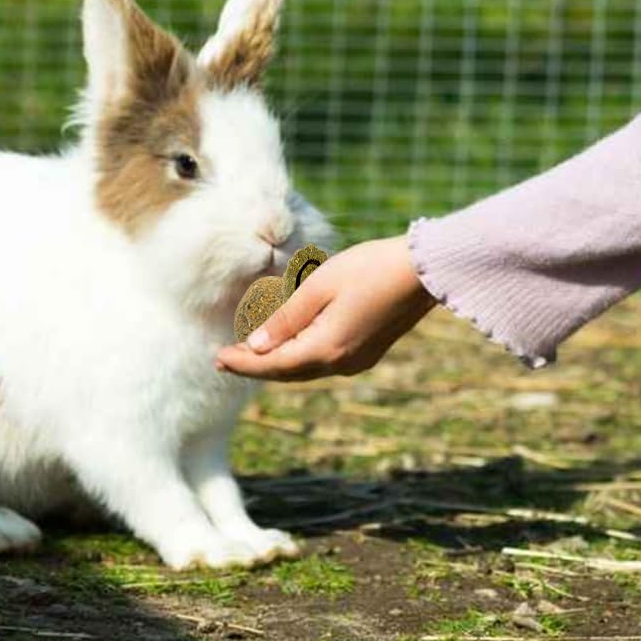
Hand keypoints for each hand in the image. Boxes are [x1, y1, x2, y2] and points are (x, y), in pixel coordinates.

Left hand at [214, 234, 436, 381]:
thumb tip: (255, 346)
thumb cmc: (370, 268)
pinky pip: (325, 360)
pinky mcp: (369, 351)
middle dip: (256, 365)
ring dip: (279, 361)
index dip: (242, 363)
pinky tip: (292, 343)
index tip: (216, 358)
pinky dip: (302, 355)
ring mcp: (358, 360)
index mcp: (326, 349)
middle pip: (288, 371)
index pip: (272, 364)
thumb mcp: (320, 286)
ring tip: (252, 352)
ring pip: (307, 368)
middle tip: (226, 358)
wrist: (424, 271)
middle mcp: (342, 363)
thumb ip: (285, 318)